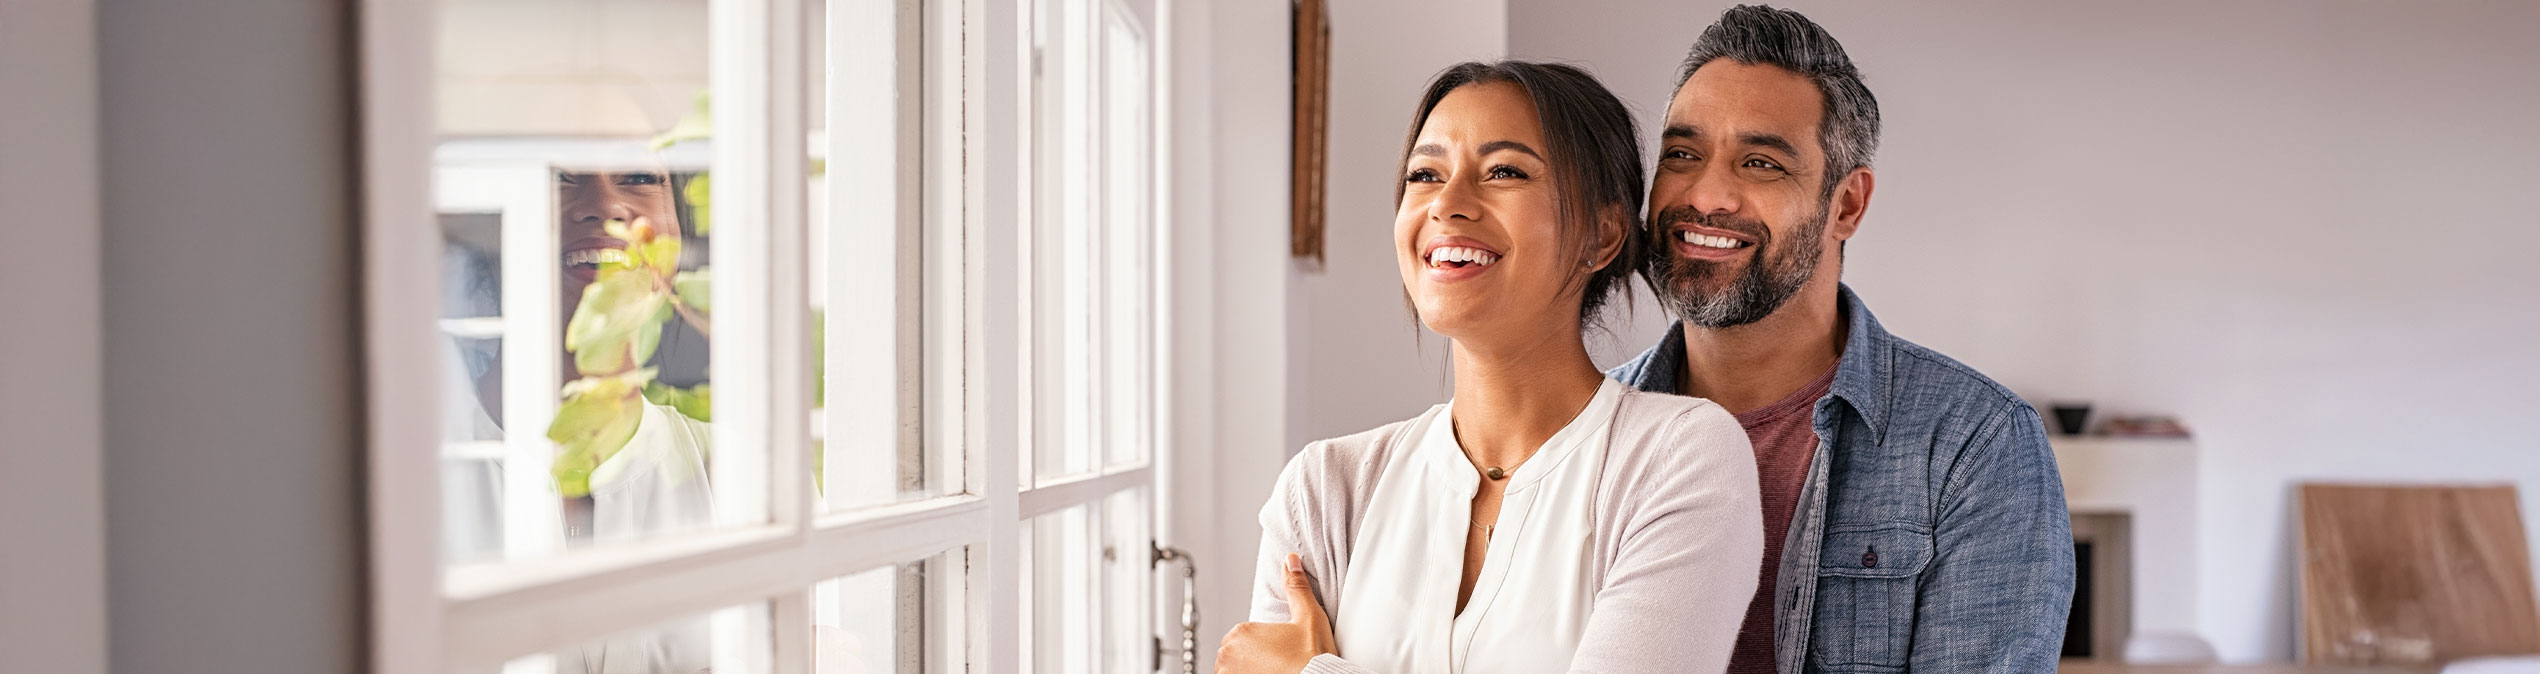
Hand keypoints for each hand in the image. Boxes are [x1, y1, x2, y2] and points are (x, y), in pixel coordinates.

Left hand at [1216, 553, 1337, 673]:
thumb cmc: (1312, 656)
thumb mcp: (1308, 616)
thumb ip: (1296, 588)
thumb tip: (1290, 561)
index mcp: (1241, 633)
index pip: (1245, 636)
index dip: (1264, 644)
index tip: (1280, 651)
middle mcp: (1227, 655)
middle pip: (1237, 654)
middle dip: (1254, 658)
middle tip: (1279, 663)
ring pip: (1234, 670)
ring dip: (1247, 671)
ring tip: (1274, 672)